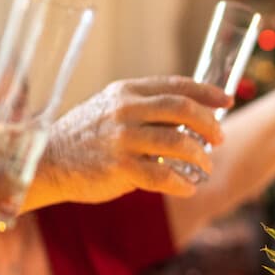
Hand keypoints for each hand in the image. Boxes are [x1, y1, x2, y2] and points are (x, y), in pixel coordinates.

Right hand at [34, 76, 227, 205]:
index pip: (176, 86)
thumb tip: (189, 115)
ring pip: (178, 143)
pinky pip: (163, 176)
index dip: (206, 92)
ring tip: (206, 166)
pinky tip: (188, 188)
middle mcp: (125, 110)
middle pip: (182, 109)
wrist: (47, 161)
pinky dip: (181, 184)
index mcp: (126, 92)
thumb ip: (144, 109)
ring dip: (200, 156)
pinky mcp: (119, 168)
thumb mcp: (111, 109)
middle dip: (209, 124)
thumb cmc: (86, 138)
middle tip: (220, 139)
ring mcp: (122, 139)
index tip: (227, 101)